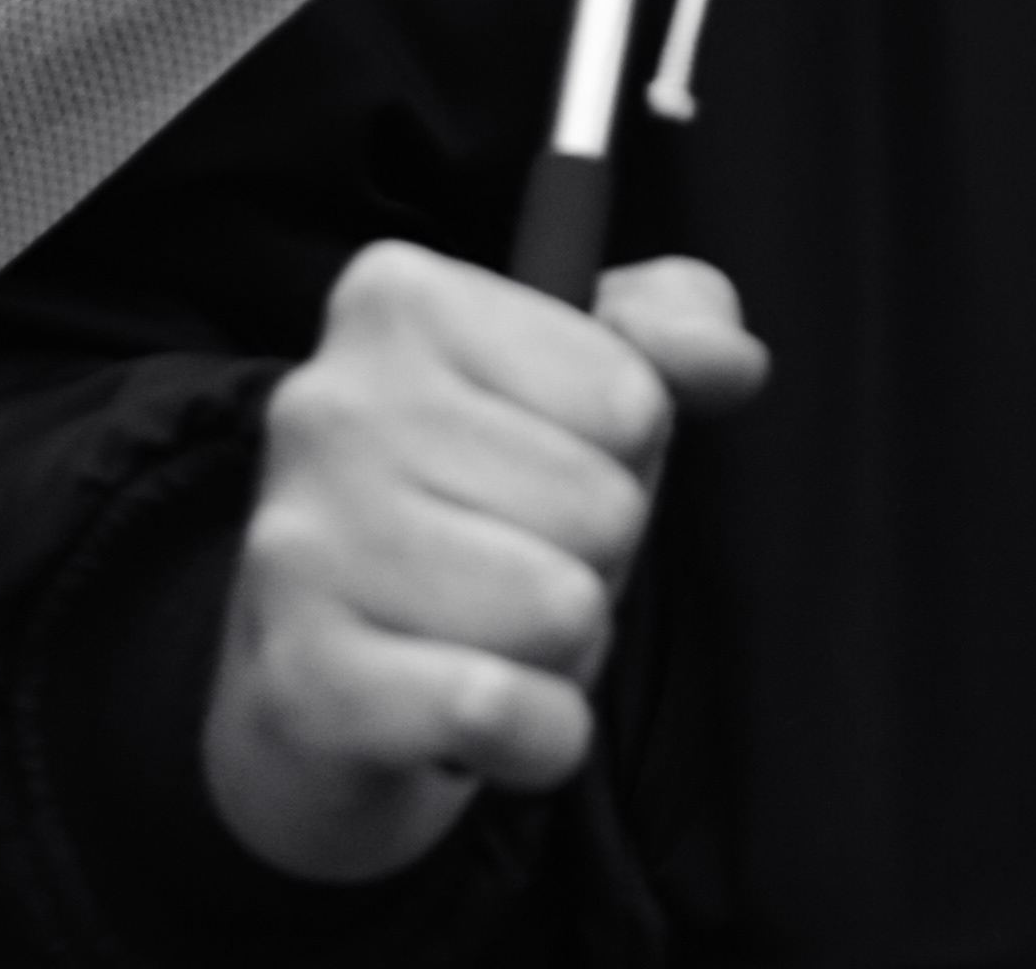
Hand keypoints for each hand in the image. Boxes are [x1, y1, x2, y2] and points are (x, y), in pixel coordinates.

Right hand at [201, 240, 768, 882]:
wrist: (319, 692)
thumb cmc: (471, 504)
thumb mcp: (578, 380)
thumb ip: (672, 330)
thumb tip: (730, 361)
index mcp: (398, 300)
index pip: (631, 397)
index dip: (623, 460)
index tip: (545, 472)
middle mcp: (330, 405)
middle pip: (602, 506)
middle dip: (596, 560)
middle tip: (519, 569)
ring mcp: (304, 543)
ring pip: (560, 611)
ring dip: (566, 652)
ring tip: (499, 638)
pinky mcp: (304, 680)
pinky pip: (496, 709)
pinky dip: (540, 735)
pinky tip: (502, 724)